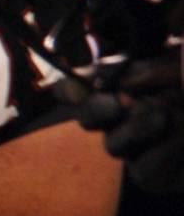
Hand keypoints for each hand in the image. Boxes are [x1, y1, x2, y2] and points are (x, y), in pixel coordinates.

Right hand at [58, 52, 183, 193]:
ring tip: (171, 115)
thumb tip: (120, 84)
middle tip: (119, 102)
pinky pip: (147, 170)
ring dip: (142, 129)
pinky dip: (169, 152)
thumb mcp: (177, 66)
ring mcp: (138, 149)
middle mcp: (124, 117)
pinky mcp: (157, 176)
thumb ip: (147, 70)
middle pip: (87, 118)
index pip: (77, 87)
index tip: (77, 83)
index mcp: (123, 86)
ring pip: (114, 147)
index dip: (70, 87)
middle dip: (98, 109)